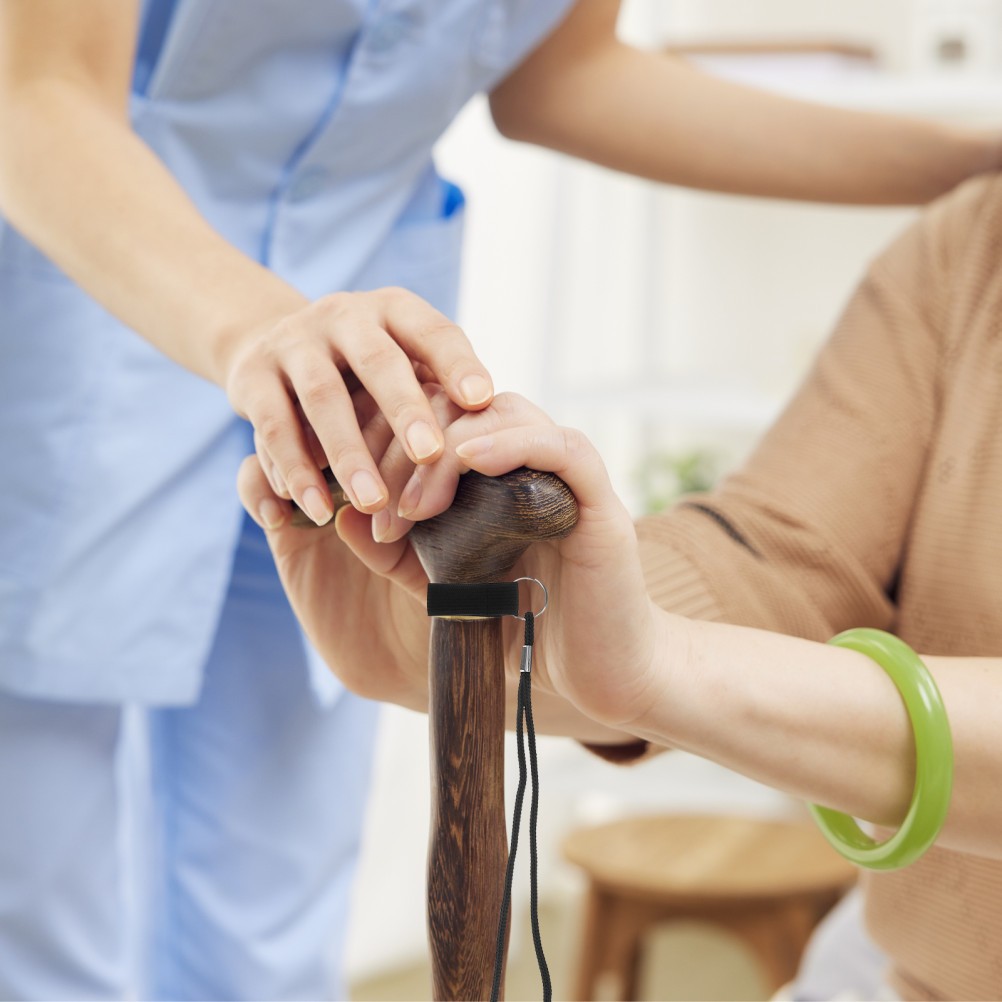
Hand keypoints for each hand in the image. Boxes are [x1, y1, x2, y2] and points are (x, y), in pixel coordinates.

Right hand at [225, 287, 493, 525]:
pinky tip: (317, 507)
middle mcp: (343, 316)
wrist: (268, 344)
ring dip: (349, 452)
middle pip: (377, 360)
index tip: (483, 399)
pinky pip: (273, 427)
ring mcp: (293, 343)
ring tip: (373, 504)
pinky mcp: (251, 376)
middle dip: (404, 408)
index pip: (432, 330)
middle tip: (431, 455)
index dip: (457, 363)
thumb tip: (496, 429)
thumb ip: (438, 386)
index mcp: (392, 310)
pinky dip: (295, 470)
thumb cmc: (361, 369)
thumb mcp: (401, 361)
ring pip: (322, 397)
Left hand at [238, 390, 664, 731]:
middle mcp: (527, 458)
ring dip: (447, 450)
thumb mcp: (440, 586)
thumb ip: (394, 553)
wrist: (593, 670)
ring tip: (415, 506)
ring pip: (505, 413)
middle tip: (377, 505)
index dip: (383, 436)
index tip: (352, 492)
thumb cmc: (521, 625)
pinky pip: (559, 446)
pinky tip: (474, 464)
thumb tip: (342, 516)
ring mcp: (566, 473)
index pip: (434, 413)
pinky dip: (513, 444)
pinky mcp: (600, 496)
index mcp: (492, 470)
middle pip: (461, 405)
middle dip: (405, 447)